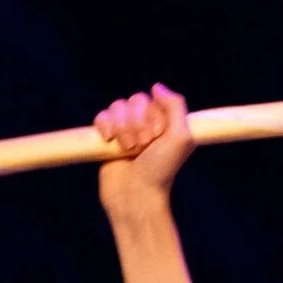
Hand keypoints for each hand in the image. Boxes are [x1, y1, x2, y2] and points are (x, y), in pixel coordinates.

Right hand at [95, 82, 192, 213]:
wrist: (136, 195)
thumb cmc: (161, 170)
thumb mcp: (181, 138)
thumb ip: (176, 106)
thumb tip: (156, 87)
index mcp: (166, 123)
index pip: (154, 99)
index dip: (153, 116)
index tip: (157, 137)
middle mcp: (147, 125)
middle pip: (135, 100)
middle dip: (136, 123)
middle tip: (142, 146)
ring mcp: (126, 131)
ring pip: (117, 106)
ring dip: (122, 127)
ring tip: (128, 150)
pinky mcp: (107, 139)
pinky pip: (101, 116)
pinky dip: (104, 125)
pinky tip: (108, 140)